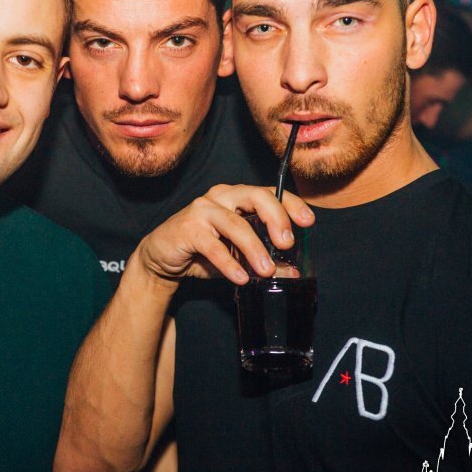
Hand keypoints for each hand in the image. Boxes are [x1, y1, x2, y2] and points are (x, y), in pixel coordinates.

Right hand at [132, 184, 313, 286]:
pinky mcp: (187, 228)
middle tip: (287, 243)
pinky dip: (229, 263)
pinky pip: (213, 245)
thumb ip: (264, 260)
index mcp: (238, 197)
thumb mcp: (239, 257)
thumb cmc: (205, 252)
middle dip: (275, 218)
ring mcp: (203, 210)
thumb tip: (292, 272)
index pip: (270, 193)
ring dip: (254, 248)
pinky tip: (241, 278)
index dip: (291, 204)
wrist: (163, 258)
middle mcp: (221, 197)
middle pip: (255, 197)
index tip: (308, 222)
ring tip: (266, 270)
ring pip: (235, 223)